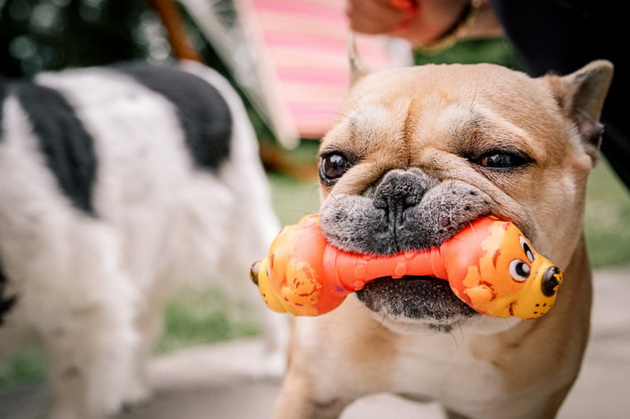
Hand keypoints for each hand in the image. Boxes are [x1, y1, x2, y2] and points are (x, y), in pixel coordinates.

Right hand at [346, 0, 502, 47]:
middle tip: (410, 14)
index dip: (385, 2)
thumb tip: (400, 2)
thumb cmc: (438, 1)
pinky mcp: (360, 15)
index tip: (409, 6)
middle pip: (358, 2)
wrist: (438, 19)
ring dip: (381, 24)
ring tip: (402, 21)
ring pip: (354, 12)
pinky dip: (375, 31)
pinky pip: (354, 25)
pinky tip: (392, 27)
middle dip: (385, 15)